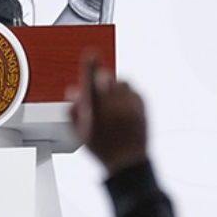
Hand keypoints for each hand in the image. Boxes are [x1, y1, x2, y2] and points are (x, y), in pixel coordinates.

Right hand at [66, 53, 147, 175]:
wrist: (127, 162)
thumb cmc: (102, 148)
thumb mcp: (80, 131)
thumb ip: (73, 109)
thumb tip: (74, 92)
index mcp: (96, 110)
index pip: (90, 81)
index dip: (89, 66)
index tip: (91, 54)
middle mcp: (114, 105)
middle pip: (106, 79)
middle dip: (101, 81)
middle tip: (99, 92)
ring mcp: (130, 106)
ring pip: (121, 83)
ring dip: (115, 87)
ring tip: (112, 102)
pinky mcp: (142, 107)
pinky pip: (134, 91)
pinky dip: (128, 95)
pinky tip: (124, 108)